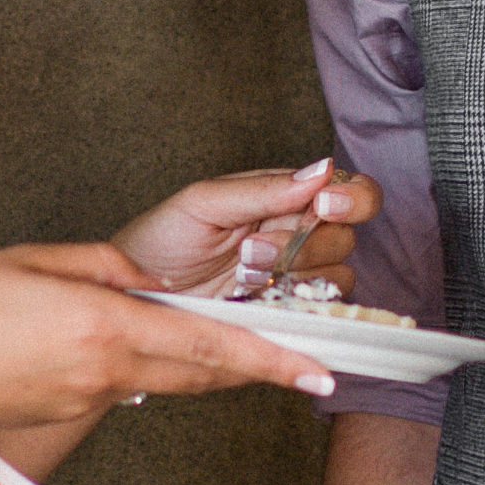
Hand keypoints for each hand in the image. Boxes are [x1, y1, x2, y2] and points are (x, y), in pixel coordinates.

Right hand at [0, 240, 333, 434]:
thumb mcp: (30, 261)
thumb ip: (100, 265)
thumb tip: (145, 280)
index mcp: (105, 326)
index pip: (209, 345)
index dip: (272, 359)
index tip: (321, 370)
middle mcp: (107, 370)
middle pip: (204, 373)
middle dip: (263, 370)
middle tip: (316, 368)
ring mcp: (88, 397)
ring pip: (170, 381)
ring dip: (214, 369)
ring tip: (257, 356)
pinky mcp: (68, 410)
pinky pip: (130, 386)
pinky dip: (160, 369)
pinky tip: (162, 349)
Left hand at [114, 159, 379, 299]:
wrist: (131, 296)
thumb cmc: (160, 240)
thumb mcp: (204, 203)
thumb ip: (264, 189)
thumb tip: (322, 169)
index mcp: (286, 197)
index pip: (349, 190)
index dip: (352, 197)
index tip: (326, 204)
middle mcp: (297, 236)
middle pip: (345, 237)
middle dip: (302, 244)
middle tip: (253, 249)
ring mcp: (293, 279)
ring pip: (338, 277)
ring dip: (293, 276)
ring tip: (242, 275)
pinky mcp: (284, 315)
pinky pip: (317, 314)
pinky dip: (293, 306)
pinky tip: (256, 299)